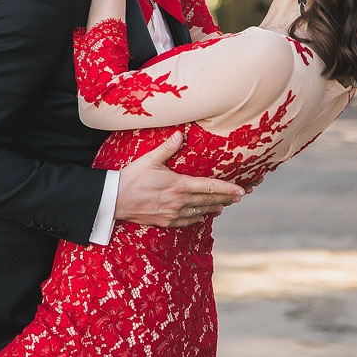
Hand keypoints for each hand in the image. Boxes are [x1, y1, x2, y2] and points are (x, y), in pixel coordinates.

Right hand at [115, 132, 244, 227]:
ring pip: (201, 211)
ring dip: (215, 207)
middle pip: (209, 200)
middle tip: (241, 195)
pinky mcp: (167, 222)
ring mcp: (174, 214)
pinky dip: (200, 216)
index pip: (209, 187)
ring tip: (226, 204)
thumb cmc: (132, 177)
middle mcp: (179, 202)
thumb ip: (167, 148)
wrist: (114, 201)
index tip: (241, 190)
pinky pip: (189, 221)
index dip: (227, 189)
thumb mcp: (149, 160)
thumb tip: (180, 134)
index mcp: (178, 185)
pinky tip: (205, 214)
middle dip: (227, 198)